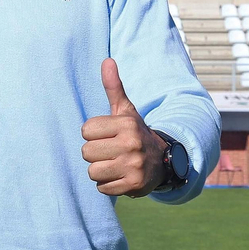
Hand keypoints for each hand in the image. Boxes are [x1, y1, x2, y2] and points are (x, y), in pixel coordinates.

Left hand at [81, 58, 166, 196]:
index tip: (107, 135)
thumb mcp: (126, 110)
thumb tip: (107, 60)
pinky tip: (120, 176)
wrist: (162, 161)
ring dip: (100, 170)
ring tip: (115, 164)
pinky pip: (102, 188)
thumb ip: (114, 87)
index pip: (86, 130)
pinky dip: (108, 185)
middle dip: (95, 153)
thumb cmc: (134, 133)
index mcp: (126, 124)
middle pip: (86, 152)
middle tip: (111, 151)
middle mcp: (132, 144)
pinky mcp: (134, 186)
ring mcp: (134, 166)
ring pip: (93, 172)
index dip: (93, 134)